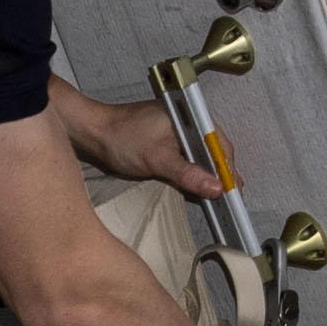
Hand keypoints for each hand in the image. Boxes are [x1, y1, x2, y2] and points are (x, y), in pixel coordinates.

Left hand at [61, 82, 221, 202]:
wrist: (93, 133)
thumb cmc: (121, 136)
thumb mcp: (157, 158)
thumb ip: (187, 174)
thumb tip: (216, 188)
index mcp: (193, 118)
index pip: (222, 148)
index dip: (229, 173)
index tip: (233, 195)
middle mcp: (191, 126)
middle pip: (215, 157)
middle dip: (220, 180)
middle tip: (226, 207)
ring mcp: (181, 138)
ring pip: (203, 163)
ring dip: (206, 182)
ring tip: (215, 206)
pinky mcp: (171, 149)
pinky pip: (189, 166)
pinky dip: (193, 181)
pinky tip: (196, 196)